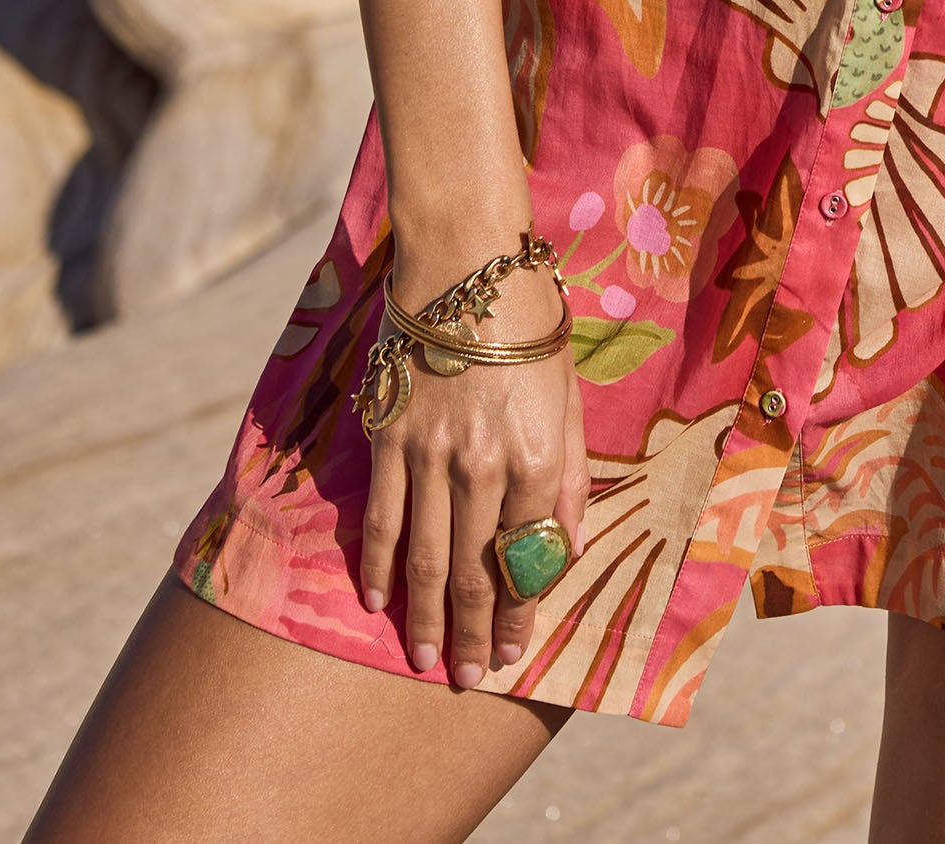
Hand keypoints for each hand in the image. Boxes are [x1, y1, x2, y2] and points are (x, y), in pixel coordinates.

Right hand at [360, 254, 588, 686]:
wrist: (466, 263)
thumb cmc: (529, 326)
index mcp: (535, 456)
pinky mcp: (388, 438)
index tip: (512, 653)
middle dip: (472, 631)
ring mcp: (429, 455)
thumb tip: (568, 545)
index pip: (525, 557)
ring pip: (424, 555)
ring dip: (424, 615)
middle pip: (473, 569)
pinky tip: (375, 601)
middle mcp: (482, 465)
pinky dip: (376, 564)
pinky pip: (380, 517)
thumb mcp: (569, 397)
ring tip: (424, 661)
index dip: (519, 612)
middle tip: (467, 679)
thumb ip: (568, 475)